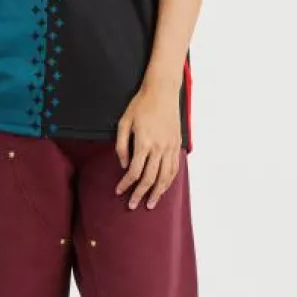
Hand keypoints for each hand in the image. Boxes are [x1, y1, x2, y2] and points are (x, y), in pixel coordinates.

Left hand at [114, 75, 181, 209]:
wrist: (162, 91)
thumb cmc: (140, 105)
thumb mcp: (123, 123)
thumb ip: (121, 146)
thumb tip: (122, 165)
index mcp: (144, 142)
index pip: (134, 171)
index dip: (125, 184)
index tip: (119, 191)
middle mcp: (159, 147)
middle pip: (150, 178)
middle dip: (140, 194)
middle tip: (133, 205)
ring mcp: (170, 147)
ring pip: (165, 176)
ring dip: (158, 192)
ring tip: (151, 203)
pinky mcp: (177, 144)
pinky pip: (174, 168)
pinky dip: (169, 181)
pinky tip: (164, 188)